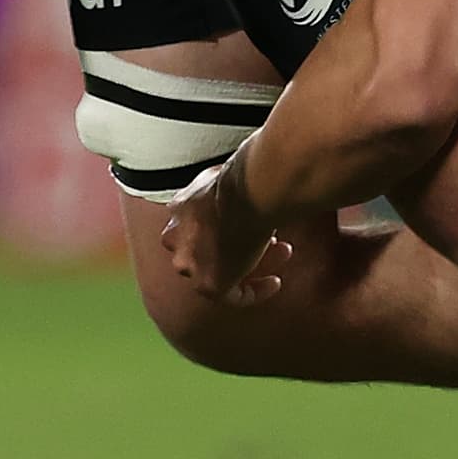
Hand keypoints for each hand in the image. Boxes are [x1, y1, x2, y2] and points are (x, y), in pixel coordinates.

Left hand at [158, 147, 290, 303]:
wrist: (251, 191)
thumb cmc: (248, 174)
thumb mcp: (230, 169)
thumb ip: (229, 176)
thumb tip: (252, 163)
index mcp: (179, 208)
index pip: (194, 226)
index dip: (225, 226)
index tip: (247, 224)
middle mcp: (177, 237)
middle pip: (203, 251)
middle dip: (235, 245)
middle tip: (266, 239)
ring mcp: (191, 263)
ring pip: (218, 272)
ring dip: (250, 264)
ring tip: (280, 252)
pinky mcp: (209, 284)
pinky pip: (233, 295)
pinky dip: (255, 291)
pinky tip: (274, 282)